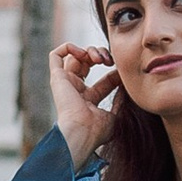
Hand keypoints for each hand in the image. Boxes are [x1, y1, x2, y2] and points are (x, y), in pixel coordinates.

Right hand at [50, 39, 119, 165]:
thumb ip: (120, 101)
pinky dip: (69, 47)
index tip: (122, 73)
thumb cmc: (97, 131)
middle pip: (88, 65)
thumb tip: (125, 87)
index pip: (104, 81)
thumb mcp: (115, 116)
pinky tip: (83, 52)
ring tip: (99, 57)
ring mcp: (66, 84)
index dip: (114, 73)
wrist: (81, 133)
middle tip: (109, 61)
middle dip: (101, 57)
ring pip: (74, 57)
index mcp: (89, 101)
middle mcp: (76, 91)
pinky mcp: (57, 78)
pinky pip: (56, 56)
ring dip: (89, 51)